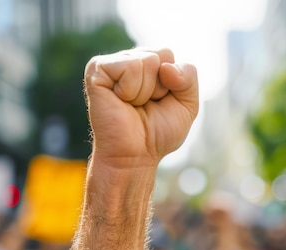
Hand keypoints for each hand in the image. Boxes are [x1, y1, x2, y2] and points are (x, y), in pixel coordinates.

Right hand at [84, 48, 198, 169]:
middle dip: (160, 87)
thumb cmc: (157, 134)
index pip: (169, 55)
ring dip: (145, 91)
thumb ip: (189, 77)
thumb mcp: (187, 105)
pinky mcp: (96, 71)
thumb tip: (166, 66)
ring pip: (147, 61)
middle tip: (144, 106)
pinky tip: (120, 101)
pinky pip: (129, 67)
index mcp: (147, 64)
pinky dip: (130, 90)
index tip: (157, 102)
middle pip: (161, 55)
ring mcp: (110, 64)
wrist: (134, 157)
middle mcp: (128, 60)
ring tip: (131, 106)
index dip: (171, 83)